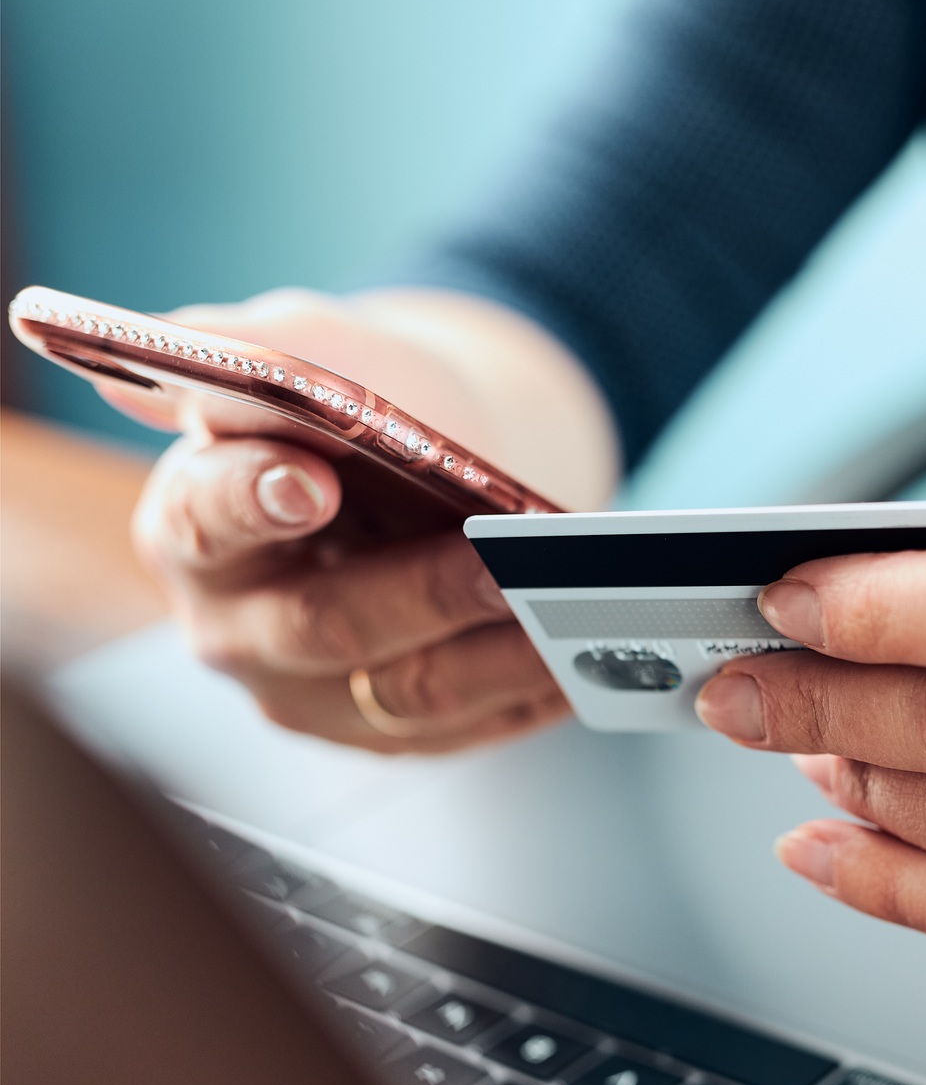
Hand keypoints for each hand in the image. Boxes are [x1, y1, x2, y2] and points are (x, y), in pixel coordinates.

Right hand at [115, 287, 617, 752]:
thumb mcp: (311, 351)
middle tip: (499, 560)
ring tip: (569, 614)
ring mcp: (309, 696)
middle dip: (422, 591)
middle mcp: (235, 629)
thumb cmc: (360, 406)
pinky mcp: (384, 734)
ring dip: (498, 657)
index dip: (251, 500)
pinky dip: (529, 692)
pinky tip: (585, 656)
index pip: (203, 518)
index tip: (310, 483)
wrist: (423, 464)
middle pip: (324, 622)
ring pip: (409, 693)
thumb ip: (253, 351)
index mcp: (189, 525)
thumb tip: (181, 359)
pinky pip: (465, 728)